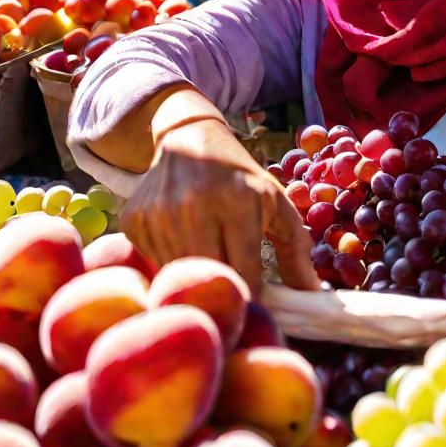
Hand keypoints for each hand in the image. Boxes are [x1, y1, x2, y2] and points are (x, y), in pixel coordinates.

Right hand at [119, 117, 318, 293]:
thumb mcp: (273, 201)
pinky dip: (171, 266)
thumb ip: (295, 247)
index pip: (245, 276)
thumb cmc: (239, 176)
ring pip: (179, 278)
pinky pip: (153, 265)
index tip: (257, 309)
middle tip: (232, 301)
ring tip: (208, 268)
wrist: (189, 137)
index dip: (253, 300)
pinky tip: (182, 246)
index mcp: (237, 201)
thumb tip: (312, 293)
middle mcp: (194, 206)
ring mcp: (158, 214)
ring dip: (196, 281)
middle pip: (210, 281)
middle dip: (223, 297)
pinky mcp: (134, 219)